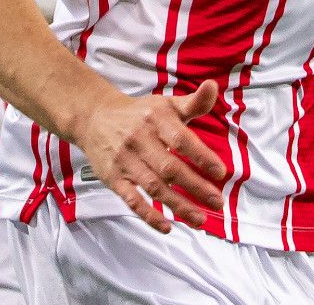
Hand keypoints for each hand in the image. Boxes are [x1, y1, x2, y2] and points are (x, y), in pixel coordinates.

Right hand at [70, 81, 227, 233]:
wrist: (93, 117)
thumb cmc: (139, 114)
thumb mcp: (166, 104)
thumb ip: (194, 102)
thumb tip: (213, 86)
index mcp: (155, 119)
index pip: (180, 139)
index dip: (201, 157)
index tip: (220, 173)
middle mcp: (139, 139)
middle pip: (169, 167)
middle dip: (195, 187)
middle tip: (218, 202)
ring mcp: (125, 160)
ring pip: (154, 186)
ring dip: (178, 205)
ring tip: (200, 219)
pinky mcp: (113, 178)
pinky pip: (131, 199)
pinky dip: (148, 214)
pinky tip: (167, 226)